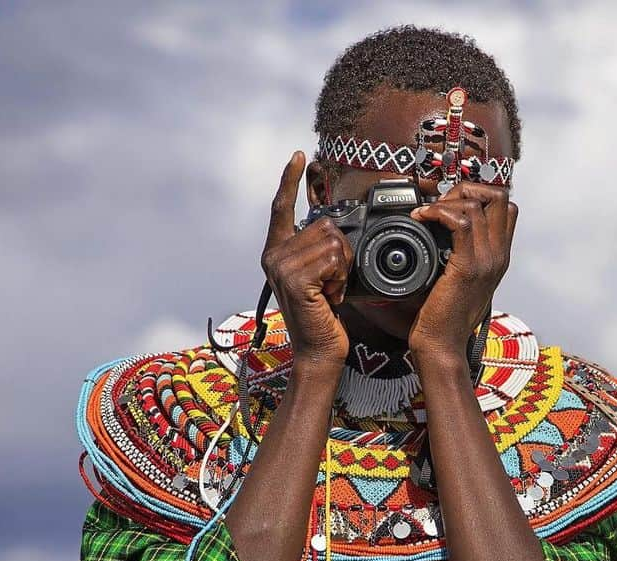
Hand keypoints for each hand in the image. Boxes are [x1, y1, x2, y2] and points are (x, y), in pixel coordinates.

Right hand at [261, 151, 353, 367]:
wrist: (319, 349)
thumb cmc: (323, 315)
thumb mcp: (320, 275)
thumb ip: (319, 249)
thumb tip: (333, 228)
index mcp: (277, 251)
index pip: (282, 206)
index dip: (289, 179)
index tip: (298, 155)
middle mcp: (273, 255)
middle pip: (323, 224)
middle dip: (341, 252)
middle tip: (332, 282)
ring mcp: (281, 266)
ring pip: (333, 241)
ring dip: (343, 268)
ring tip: (330, 290)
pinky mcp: (295, 278)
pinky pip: (333, 258)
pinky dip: (341, 277)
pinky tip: (330, 296)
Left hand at [406, 181, 517, 357]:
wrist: (442, 345)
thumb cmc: (444, 317)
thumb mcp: (457, 280)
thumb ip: (458, 255)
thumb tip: (439, 231)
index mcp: (499, 258)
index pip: (506, 208)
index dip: (480, 196)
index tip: (451, 205)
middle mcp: (498, 256)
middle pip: (499, 198)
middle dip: (467, 189)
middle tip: (440, 204)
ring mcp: (487, 261)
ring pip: (478, 205)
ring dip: (447, 200)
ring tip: (427, 213)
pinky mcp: (468, 267)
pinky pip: (460, 222)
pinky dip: (438, 212)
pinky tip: (422, 219)